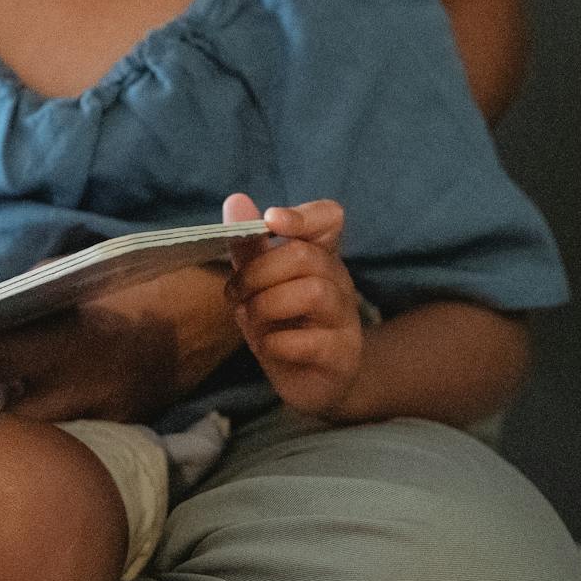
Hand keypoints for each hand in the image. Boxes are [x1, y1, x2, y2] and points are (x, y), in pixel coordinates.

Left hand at [0, 262, 236, 422]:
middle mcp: (82, 384)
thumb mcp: (76, 275)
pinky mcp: (115, 436)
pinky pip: (59, 444)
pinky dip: (24, 444)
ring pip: (25, 440)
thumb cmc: (137, 282)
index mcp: (68, 334)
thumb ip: (26, 299)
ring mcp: (100, 416)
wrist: (210, 316)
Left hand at [223, 193, 363, 416]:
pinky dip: (276, 342)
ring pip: (311, 292)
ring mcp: (345, 319)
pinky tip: (268, 347)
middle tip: (235, 294)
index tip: (271, 221)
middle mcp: (338, 281)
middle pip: (304, 256)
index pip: (330, 217)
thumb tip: (235, 200)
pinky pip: (310, 341)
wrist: (313, 380)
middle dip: (257, 273)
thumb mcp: (260, 283)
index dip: (302, 215)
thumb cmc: (283, 323)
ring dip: (266, 305)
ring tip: (250, 319)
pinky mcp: (342, 356)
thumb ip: (249, 246)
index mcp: (320, 256)